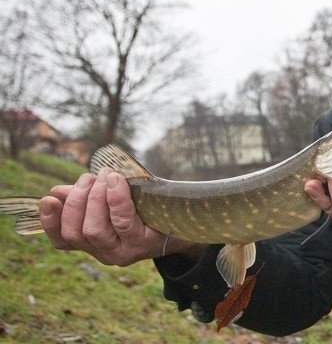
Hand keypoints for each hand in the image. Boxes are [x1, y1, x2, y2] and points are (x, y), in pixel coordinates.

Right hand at [39, 169, 201, 265]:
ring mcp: (125, 252)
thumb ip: (87, 199)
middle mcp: (106, 253)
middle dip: (78, 199)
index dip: (50, 221)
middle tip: (90, 177)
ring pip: (95, 229)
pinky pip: (123, 221)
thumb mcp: (114, 203)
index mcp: (94, 244)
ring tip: (104, 176)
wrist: (185, 221)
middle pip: (76, 232)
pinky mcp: (143, 243)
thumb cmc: (146, 208)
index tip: (48, 199)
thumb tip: (58, 192)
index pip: (63, 240)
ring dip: (95, 196)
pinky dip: (115, 198)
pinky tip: (116, 180)